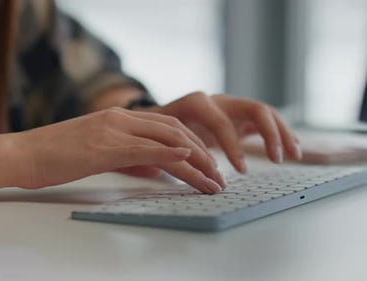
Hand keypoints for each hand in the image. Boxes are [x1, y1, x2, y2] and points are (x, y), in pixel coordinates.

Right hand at [12, 108, 224, 193]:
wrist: (20, 153)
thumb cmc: (51, 156)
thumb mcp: (94, 152)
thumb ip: (125, 156)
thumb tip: (153, 169)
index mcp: (116, 118)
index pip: (165, 126)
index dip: (191, 143)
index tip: (206, 163)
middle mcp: (119, 119)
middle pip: (174, 131)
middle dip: (202, 153)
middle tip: (219, 174)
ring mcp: (112, 131)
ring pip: (167, 141)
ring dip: (196, 161)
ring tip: (213, 180)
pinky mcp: (105, 148)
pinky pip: (147, 150)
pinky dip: (173, 157)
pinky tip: (191, 165)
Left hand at [151, 92, 301, 172]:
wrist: (159, 116)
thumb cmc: (159, 129)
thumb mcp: (160, 135)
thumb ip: (168, 147)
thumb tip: (170, 170)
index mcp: (197, 103)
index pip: (222, 122)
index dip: (232, 146)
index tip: (240, 171)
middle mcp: (219, 100)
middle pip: (255, 109)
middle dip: (270, 133)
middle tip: (277, 159)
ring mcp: (232, 106)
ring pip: (265, 113)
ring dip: (283, 132)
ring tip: (294, 155)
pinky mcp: (239, 116)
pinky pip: (265, 121)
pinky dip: (280, 133)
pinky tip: (292, 149)